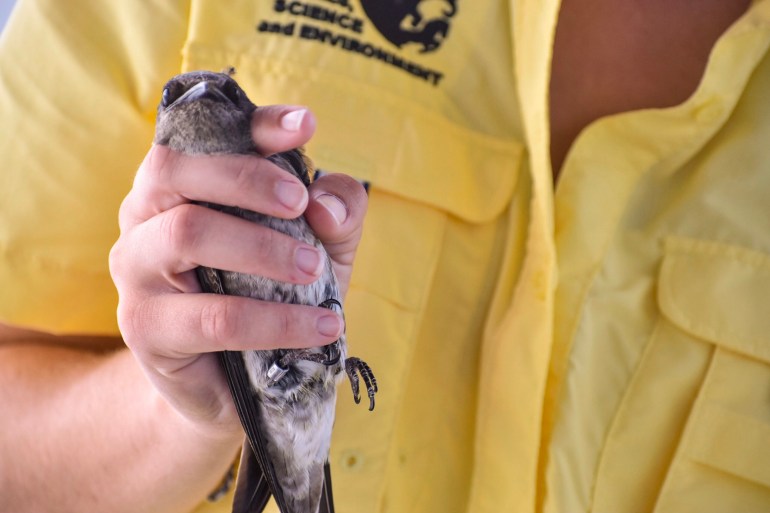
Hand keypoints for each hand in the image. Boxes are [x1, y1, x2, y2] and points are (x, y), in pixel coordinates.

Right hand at [109, 106, 367, 438]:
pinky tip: (324, 325)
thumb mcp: (320, 245)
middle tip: (301, 203)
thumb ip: (335, 211)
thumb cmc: (274, 296)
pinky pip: (215, 316)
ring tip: (313, 267)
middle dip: (247, 178)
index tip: (307, 126)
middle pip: (176, 170)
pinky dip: (277, 320)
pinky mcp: (145, 327)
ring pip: (188, 233)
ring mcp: (136, 269)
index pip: (207, 134)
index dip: (256, 124)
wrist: (238, 382)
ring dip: (262, 247)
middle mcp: (145, 215)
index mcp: (182, 183)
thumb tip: (326, 203)